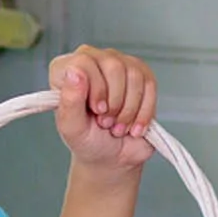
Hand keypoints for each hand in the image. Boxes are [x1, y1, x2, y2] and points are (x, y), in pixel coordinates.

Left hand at [47, 46, 157, 175]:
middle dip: (114, 102)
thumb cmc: (87, 140)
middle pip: (113, 65)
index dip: (96, 89)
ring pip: (134, 75)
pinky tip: (133, 125)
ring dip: (128, 110)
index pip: (84, 62)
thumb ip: (69, 100)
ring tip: (118, 126)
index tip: (96, 111)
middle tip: (106, 122)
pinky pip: (149, 85)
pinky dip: (143, 112)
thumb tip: (74, 71)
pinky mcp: (141, 75)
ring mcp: (119, 64)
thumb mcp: (72, 127)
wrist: (111, 156)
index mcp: (68, 68)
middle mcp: (93, 60)